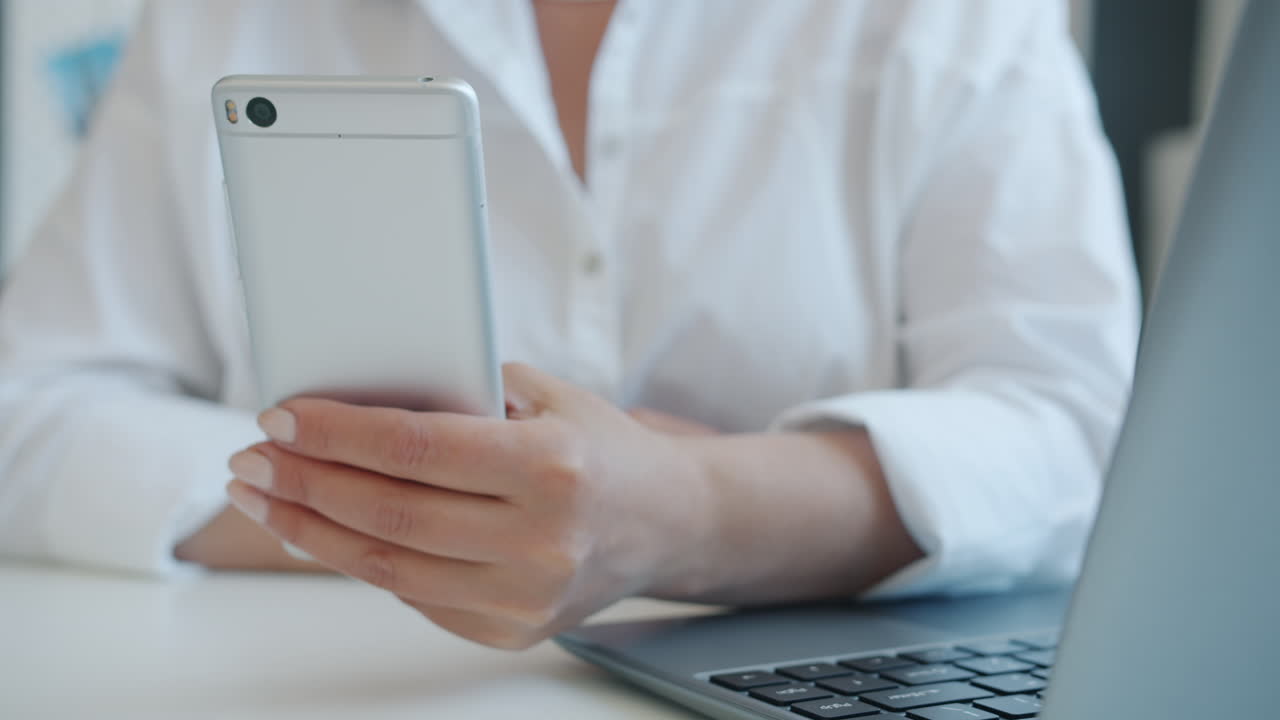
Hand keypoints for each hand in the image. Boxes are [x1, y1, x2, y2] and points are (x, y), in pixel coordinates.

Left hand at [225, 363, 709, 648]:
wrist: (667, 521)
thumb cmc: (599, 447)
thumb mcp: (545, 397)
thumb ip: (460, 393)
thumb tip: (350, 398)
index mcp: (555, 468)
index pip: (418, 449)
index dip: (338, 434)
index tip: (281, 416)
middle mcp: (544, 540)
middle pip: (390, 513)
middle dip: (304, 483)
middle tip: (252, 459)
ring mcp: (528, 596)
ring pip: (388, 566)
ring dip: (309, 531)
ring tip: (263, 498)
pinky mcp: (512, 630)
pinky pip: (412, 595)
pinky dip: (357, 561)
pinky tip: (320, 531)